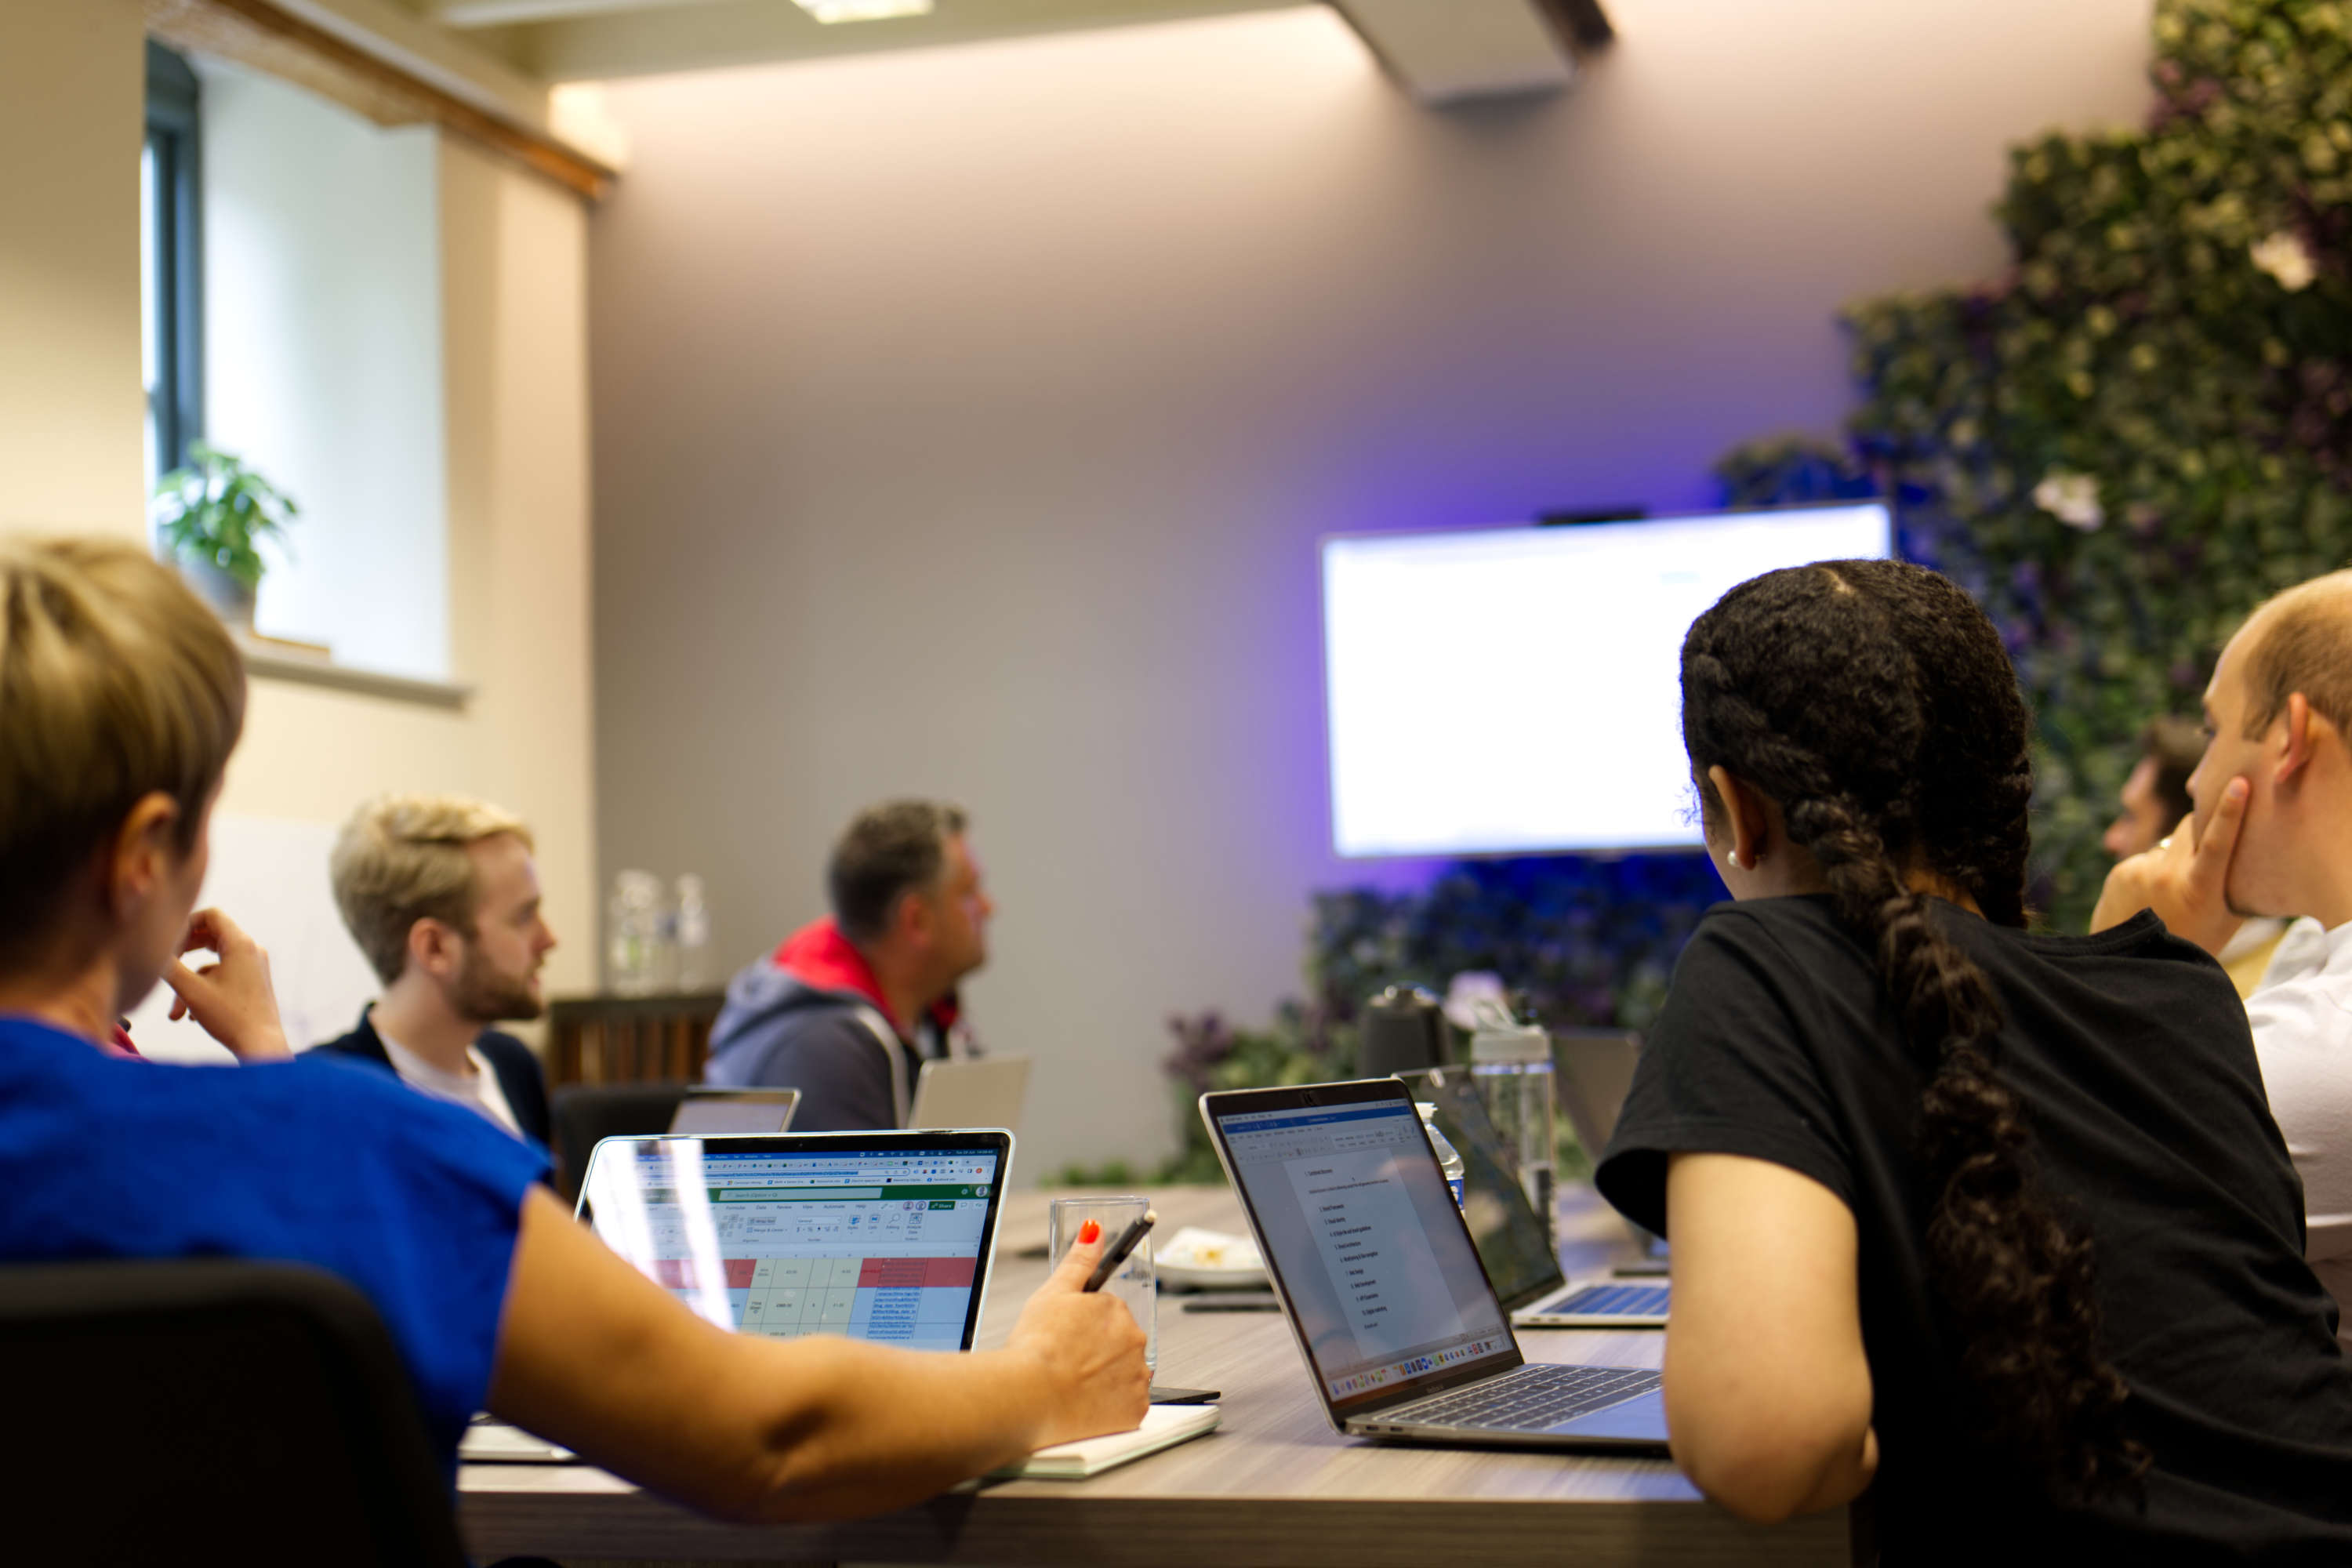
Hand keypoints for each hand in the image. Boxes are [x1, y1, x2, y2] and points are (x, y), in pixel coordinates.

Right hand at [165, 908, 292, 1060]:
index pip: (212, 915)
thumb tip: (148, 952)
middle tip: (166, 961)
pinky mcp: (253, 983)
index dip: (186, 923)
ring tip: (174, 1012)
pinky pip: (223, 977)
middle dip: (184, 950)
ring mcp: (255, 967)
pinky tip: (188, 1016)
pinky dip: (204, 990)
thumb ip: (168, 967)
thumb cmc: (229, 1017)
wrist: (260, 1045)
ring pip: (213, 964)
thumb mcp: (191, 990)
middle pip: (212, 935)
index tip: (167, 940)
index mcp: (241, 944)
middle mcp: (252, 950)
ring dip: (190, 982)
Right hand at [1002, 1225, 1151, 1447]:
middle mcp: (1134, 1341)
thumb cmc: (1036, 1347)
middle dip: (1098, 1352)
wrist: (1028, 1397)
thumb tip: (1094, 1230)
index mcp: (1116, 1310)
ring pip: (1125, 1374)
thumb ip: (1080, 1261)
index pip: (1108, 1315)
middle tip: (1066, 1362)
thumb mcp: (1053, 1292)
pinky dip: (1110, 1406)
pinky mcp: (1134, 1411)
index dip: (1084, 1328)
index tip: (1069, 1340)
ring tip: (1071, 1385)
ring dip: (1105, 1378)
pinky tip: (1084, 1403)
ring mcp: (1137, 1377)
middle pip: (1119, 1344)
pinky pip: (1127, 1405)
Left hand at [2089, 777, 2248, 954]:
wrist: (2135, 963)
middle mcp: (2168, 876)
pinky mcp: (2120, 871)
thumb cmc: (2193, 941)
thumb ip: (2232, 881)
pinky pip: (2146, 858)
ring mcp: (2140, 872)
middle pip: (2190, 828)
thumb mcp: (2225, 918)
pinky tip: (2148, 897)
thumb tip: (2243, 846)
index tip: (2238, 784)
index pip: (2218, 842)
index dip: (2230, 812)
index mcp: (2200, 889)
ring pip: (2167, 845)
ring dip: (2175, 857)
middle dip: (2201, 829)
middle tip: (2206, 848)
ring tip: (2171, 894)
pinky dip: (2153, 870)